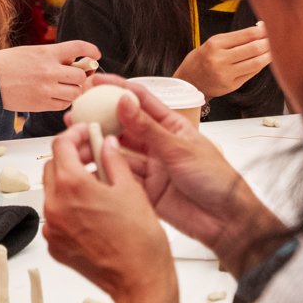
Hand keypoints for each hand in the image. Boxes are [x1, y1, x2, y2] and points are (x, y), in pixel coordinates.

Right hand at [0, 39, 99, 112]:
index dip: (91, 50)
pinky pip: (64, 104)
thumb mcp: (32, 51)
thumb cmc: (7, 63)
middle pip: (82, 75)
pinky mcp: (41, 104)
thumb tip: (76, 63)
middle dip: (82, 76)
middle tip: (77, 75)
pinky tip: (55, 95)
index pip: (78, 47)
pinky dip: (64, 101)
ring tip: (65, 86)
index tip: (95, 54)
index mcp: (46, 53)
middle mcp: (49, 71)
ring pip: (76, 92)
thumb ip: (54, 56)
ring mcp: (46, 89)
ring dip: (74, 90)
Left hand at [42, 126, 175, 302]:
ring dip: (70, 182)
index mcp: (72, 187)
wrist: (140, 282)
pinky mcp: (56, 245)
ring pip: (53, 192)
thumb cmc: (140, 244)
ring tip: (98, 185)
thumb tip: (106, 145)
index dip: (75, 134)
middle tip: (94, 157)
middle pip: (52, 167)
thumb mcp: (131, 190)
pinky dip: (69, 207)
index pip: (60, 145)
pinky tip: (92, 210)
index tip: (87, 133)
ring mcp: (53, 228)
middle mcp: (55, 206)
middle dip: (71, 157)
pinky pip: (56, 216)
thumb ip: (113, 161)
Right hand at [84, 79, 285, 274]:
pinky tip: (91, 162)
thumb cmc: (216, 180)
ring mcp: (149, 166)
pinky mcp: (143, 189)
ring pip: (118, 150)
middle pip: (123, 125)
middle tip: (77, 112)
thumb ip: (148, 128)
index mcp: (171, 126)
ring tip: (78, 137)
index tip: (96, 82)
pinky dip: (105, 169)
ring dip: (99, 143)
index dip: (117, 88)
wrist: (225, 221)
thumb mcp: (180, 148)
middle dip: (100, 117)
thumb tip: (124, 101)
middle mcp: (157, 144)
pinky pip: (119, 175)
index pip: (140, 101)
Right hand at [174, 23, 270, 97]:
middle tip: (276, 38)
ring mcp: (226, 74)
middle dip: (268, 42)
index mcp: (215, 44)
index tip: (270, 27)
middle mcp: (220, 59)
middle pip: (253, 49)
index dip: (262, 31)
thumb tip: (259, 31)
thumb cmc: (201, 59)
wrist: (189, 82)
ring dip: (268, 55)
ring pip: (256, 63)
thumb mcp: (213, 43)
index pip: (246, 35)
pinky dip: (260, 65)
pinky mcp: (232, 85)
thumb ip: (234, 39)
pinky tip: (264, 60)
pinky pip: (252, 74)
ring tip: (275, 50)